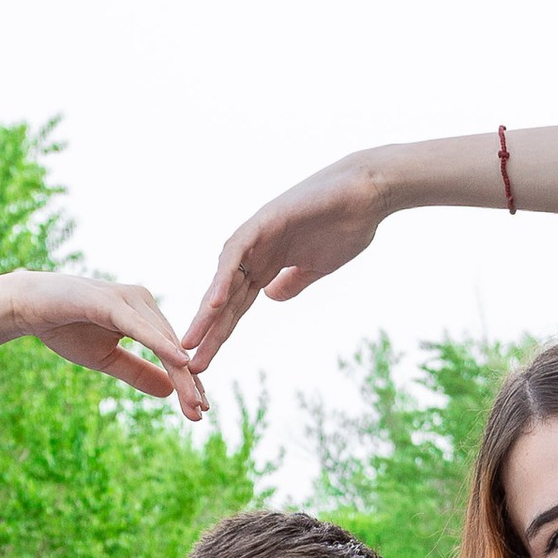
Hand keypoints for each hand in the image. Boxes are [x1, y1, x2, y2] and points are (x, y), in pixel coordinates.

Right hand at [4, 271, 206, 420]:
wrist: (28, 306)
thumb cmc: (65, 328)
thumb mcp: (106, 359)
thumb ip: (137, 372)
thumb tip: (169, 391)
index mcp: (144, 314)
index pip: (172, 352)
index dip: (187, 382)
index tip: (200, 410)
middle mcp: (142, 301)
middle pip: (173, 348)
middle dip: (188, 383)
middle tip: (201, 414)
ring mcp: (129, 299)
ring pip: (162, 341)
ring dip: (180, 371)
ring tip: (194, 399)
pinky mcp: (112, 301)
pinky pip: (141, 328)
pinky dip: (161, 345)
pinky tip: (179, 361)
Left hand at [182, 155, 392, 369]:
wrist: (369, 193)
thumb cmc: (348, 226)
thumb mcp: (317, 266)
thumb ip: (292, 282)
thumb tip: (270, 298)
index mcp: (267, 265)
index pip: (236, 306)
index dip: (220, 334)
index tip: (204, 363)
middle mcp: (256, 252)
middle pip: (224, 298)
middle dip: (207, 331)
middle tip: (188, 364)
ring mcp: (257, 236)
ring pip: (223, 278)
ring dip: (207, 311)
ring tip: (191, 341)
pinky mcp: (264, 220)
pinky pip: (236, 252)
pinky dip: (223, 277)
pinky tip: (213, 303)